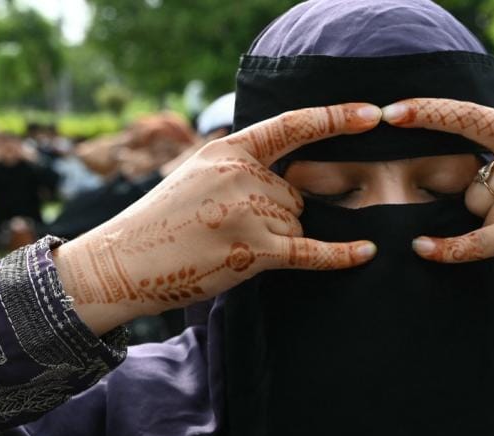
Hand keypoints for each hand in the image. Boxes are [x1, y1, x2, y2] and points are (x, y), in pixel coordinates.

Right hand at [54, 103, 381, 334]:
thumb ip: (243, 164)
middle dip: (277, 214)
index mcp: (227, 150)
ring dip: (274, 239)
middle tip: (228, 228)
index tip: (372, 114)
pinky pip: (309, 251)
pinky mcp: (251, 252)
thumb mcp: (198, 172)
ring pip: (295, 223)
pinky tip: (366, 252)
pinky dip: (340, 254)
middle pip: (295, 195)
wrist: (122, 262)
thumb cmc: (163, 219)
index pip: (292, 126)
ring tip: (226, 245)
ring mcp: (246, 213)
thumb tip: (295, 180)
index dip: (335, 118)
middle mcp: (240, 175)